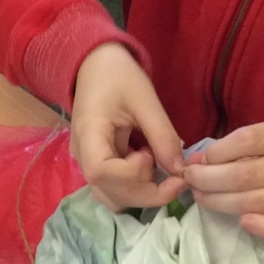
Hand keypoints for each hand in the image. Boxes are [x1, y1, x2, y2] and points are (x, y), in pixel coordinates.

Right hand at [70, 43, 184, 210]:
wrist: (97, 65)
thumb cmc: (119, 75)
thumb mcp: (145, 99)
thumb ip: (162, 135)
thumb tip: (180, 170)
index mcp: (88, 134)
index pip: (101, 173)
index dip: (132, 176)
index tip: (152, 157)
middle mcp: (82, 156)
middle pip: (110, 193)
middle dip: (148, 192)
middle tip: (177, 173)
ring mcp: (88, 163)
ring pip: (113, 198)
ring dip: (142, 193)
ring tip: (159, 165)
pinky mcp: (98, 164)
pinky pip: (114, 189)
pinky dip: (136, 188)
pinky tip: (150, 166)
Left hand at [183, 121, 263, 246]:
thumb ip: (243, 150)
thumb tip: (197, 160)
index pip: (248, 139)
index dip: (216, 152)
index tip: (196, 161)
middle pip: (244, 173)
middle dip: (209, 179)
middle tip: (190, 183)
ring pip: (254, 202)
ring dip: (221, 202)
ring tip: (203, 199)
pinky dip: (258, 226)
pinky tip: (242, 221)